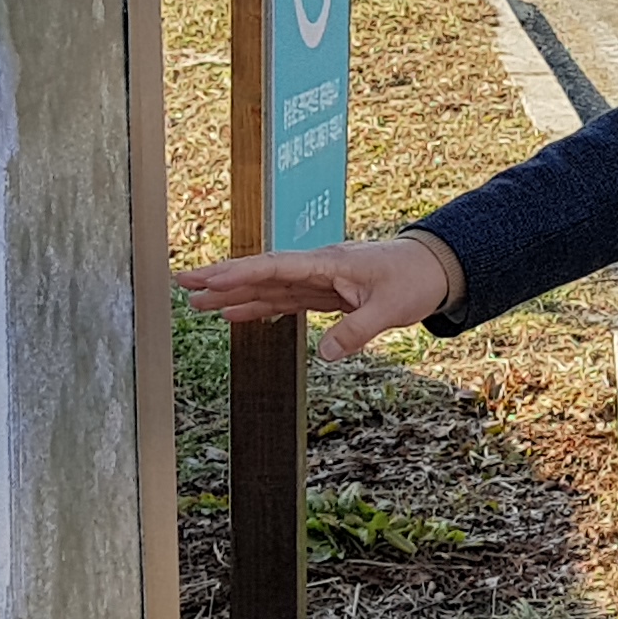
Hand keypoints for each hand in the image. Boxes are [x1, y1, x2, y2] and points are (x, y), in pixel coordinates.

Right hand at [174, 234, 457, 362]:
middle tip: (183, 284)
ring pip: (268, 288)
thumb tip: (325, 355)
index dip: (239, 274)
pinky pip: (284, 300)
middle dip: (222, 279)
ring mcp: (318, 281)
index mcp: (329, 264)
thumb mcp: (389, 309)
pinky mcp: (324, 293)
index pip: (275, 268)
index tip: (207, 278)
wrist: (434, 268)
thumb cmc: (414, 280)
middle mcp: (317, 269)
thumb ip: (355, 331)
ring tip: (196, 302)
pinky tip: (233, 313)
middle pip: (262, 274)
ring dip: (233, 294)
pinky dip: (258, 306)